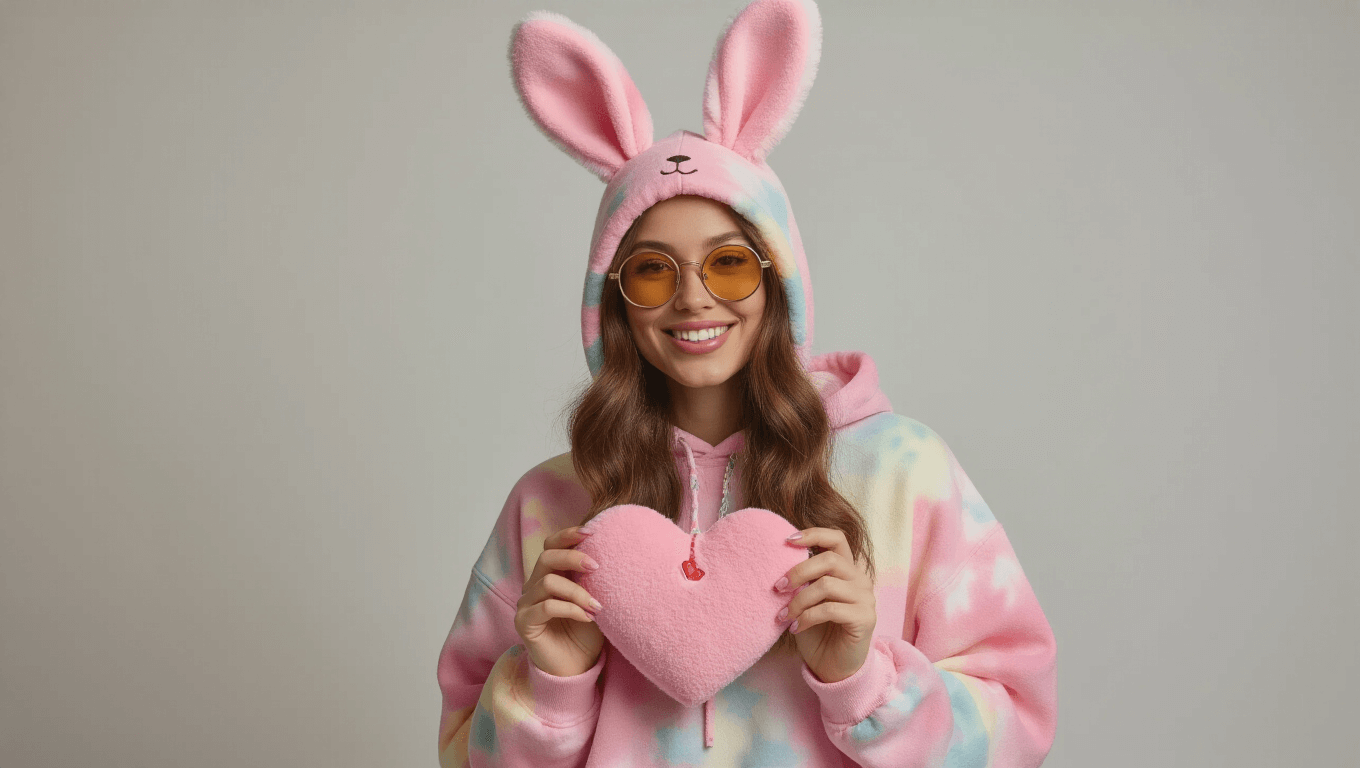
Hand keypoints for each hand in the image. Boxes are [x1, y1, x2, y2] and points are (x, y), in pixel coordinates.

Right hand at [514, 525, 605, 676]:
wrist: (577, 668)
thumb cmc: (586, 633)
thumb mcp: (593, 599)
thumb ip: (592, 578)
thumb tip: (609, 553)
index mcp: (549, 575)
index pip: (551, 545)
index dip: (568, 535)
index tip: (592, 532)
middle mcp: (533, 586)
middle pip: (546, 557)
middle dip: (573, 557)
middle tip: (597, 566)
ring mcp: (526, 604)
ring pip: (548, 582)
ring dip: (578, 592)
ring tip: (597, 606)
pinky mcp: (524, 623)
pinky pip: (547, 607)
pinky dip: (571, 609)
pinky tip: (587, 617)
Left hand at [775, 527, 876, 683]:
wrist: (833, 667)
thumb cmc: (817, 631)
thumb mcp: (805, 601)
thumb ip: (802, 582)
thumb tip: (778, 564)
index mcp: (846, 570)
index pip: (836, 538)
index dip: (813, 533)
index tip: (786, 540)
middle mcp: (859, 579)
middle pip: (829, 559)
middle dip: (798, 571)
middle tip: (777, 587)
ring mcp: (865, 598)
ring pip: (827, 585)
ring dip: (798, 600)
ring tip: (783, 615)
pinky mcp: (864, 618)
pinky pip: (830, 609)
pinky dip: (807, 617)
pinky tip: (795, 628)